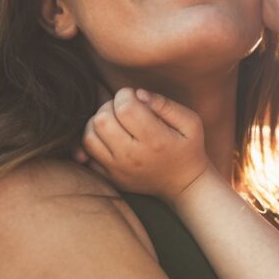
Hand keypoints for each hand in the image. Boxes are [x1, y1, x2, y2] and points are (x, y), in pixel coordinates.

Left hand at [82, 88, 213, 201]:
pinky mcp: (110, 178)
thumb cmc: (188, 148)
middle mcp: (133, 156)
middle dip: (109, 106)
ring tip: (115, 122)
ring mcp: (118, 169)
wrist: (184, 185)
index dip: (126, 95)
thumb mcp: (190, 122)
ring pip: (89, 136)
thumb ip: (165, 104)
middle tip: (124, 109)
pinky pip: (87, 156)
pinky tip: (108, 138)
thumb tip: (139, 94)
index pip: (125, 108)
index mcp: (155, 139)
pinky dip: (92, 142)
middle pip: (102, 120)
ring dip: (98, 123)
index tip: (136, 98)